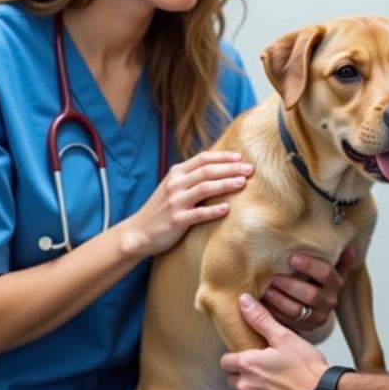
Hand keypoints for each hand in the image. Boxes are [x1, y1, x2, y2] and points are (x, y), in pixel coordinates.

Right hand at [117, 151, 253, 258]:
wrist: (138, 232)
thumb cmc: (162, 208)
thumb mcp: (173, 186)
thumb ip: (191, 176)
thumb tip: (220, 167)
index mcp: (176, 173)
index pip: (203, 158)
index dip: (223, 156)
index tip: (241, 157)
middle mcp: (175, 185)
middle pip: (207, 171)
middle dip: (230, 168)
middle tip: (250, 169)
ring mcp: (175, 202)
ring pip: (204, 188)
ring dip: (225, 184)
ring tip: (242, 183)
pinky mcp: (176, 221)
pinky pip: (198, 214)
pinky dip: (213, 210)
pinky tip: (227, 209)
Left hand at [220, 293, 327, 389]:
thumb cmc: (306, 367)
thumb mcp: (285, 337)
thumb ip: (261, 319)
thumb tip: (243, 301)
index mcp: (247, 364)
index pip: (225, 361)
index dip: (236, 357)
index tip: (250, 354)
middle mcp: (245, 387)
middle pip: (232, 380)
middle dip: (243, 374)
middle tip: (264, 367)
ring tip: (272, 381)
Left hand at [262, 247, 353, 331]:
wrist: (319, 305)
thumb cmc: (319, 279)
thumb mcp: (332, 268)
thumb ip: (338, 258)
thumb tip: (350, 246)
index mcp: (336, 283)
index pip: (326, 273)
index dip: (309, 265)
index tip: (292, 258)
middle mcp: (329, 301)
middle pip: (310, 294)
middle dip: (289, 285)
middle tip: (273, 277)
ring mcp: (317, 317)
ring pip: (296, 310)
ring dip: (278, 300)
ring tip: (265, 290)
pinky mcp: (304, 328)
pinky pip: (287, 322)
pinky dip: (273, 313)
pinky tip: (263, 303)